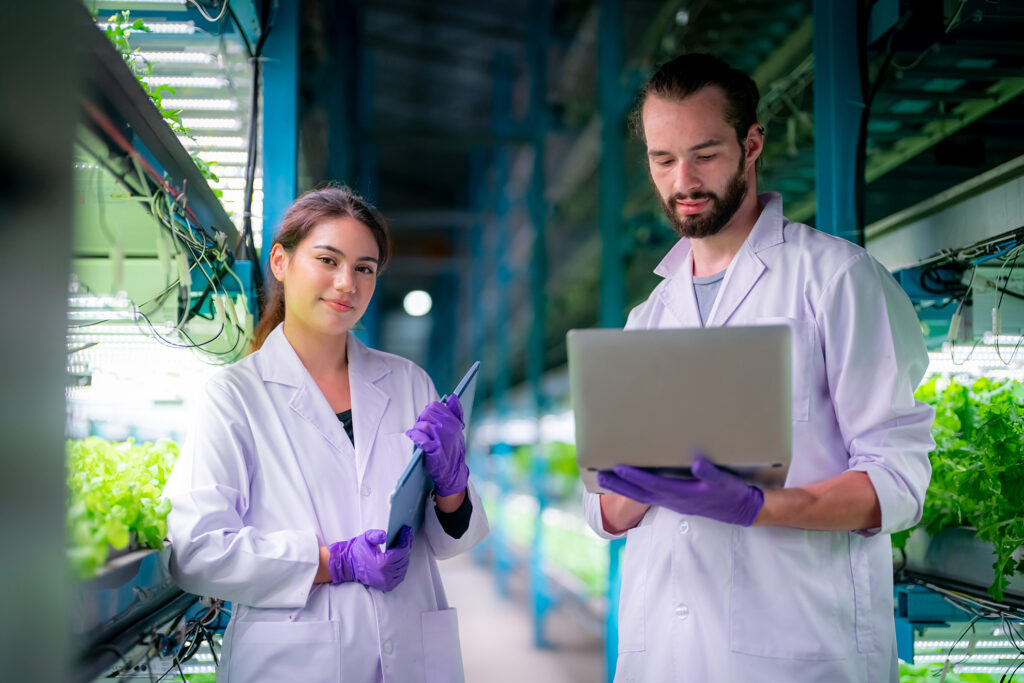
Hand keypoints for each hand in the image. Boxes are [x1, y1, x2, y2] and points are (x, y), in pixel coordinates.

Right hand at [327, 527, 411, 590]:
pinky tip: (400, 557)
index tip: (407, 530)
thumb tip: (386, 535)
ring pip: (404, 566)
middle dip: (407, 545)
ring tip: (404, 544)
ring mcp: (388, 581)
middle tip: (406, 535)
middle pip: (404, 557)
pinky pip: (401, 574)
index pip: (402, 550)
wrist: (349, 566)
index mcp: (382, 563)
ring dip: (405, 555)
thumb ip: (376, 535)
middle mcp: (387, 574)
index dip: (406, 538)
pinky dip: (402, 565)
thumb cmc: (357, 552)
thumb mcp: (365, 539)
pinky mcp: (388, 585)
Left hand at [406, 395, 468, 496]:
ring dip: (417, 428)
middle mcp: (449, 428)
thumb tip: (452, 396)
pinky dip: (414, 436)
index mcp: (454, 421)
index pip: (436, 406)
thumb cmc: (453, 450)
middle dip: (421, 418)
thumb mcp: (457, 430)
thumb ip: (456, 413)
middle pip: (428, 413)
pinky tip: (412, 436)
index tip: (427, 418)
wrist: (454, 472)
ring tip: (416, 433)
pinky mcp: (434, 449)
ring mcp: (442, 438)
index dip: (428, 411)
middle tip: (420, 426)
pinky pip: (420, 437)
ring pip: (423, 424)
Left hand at [597, 457, 763, 526]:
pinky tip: (627, 485)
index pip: (653, 485)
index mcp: (682, 495)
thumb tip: (697, 464)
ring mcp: (673, 503)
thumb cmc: (732, 493)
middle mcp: (673, 501)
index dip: (635, 477)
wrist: (740, 510)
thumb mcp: (725, 482)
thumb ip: (711, 473)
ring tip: (605, 479)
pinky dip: (634, 491)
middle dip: (619, 484)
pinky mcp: (675, 502)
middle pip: (640, 494)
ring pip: (642, 497)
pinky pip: (649, 497)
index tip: (619, 468)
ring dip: (622, 488)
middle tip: (600, 474)